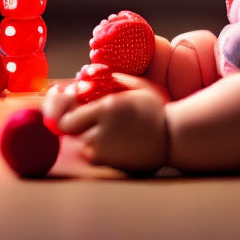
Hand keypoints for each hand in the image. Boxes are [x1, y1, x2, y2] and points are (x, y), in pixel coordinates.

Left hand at [43, 74, 167, 173]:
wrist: (173, 139)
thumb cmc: (156, 110)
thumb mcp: (139, 87)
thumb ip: (115, 80)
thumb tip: (90, 74)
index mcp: (105, 109)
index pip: (66, 119)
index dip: (67, 115)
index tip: (73, 111)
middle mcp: (101, 132)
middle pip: (71, 134)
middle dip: (78, 126)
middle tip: (90, 122)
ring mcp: (104, 152)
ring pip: (82, 146)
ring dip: (89, 138)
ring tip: (108, 132)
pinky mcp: (110, 165)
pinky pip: (94, 158)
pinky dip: (98, 151)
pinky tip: (114, 144)